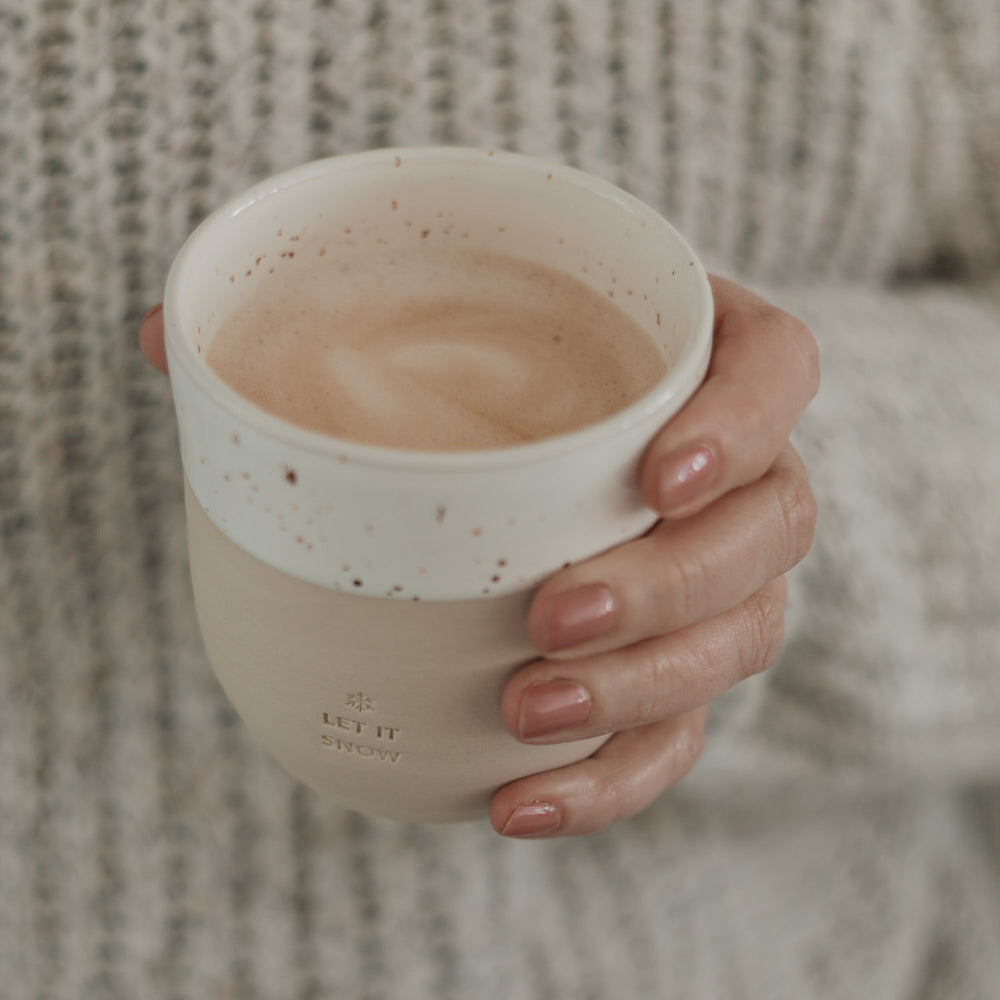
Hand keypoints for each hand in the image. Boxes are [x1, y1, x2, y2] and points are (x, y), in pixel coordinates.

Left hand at [138, 277, 819, 838]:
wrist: (513, 466)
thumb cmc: (483, 379)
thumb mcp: (421, 332)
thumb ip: (311, 327)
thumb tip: (165, 336)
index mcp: (694, 356)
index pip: (776, 371)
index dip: (742, 423)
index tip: (655, 478)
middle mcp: (732, 471)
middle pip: (770, 527)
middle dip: (674, 585)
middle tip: (550, 616)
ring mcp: (720, 574)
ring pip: (743, 638)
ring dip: (643, 689)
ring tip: (523, 715)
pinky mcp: (682, 661)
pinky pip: (683, 730)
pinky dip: (615, 778)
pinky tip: (519, 802)